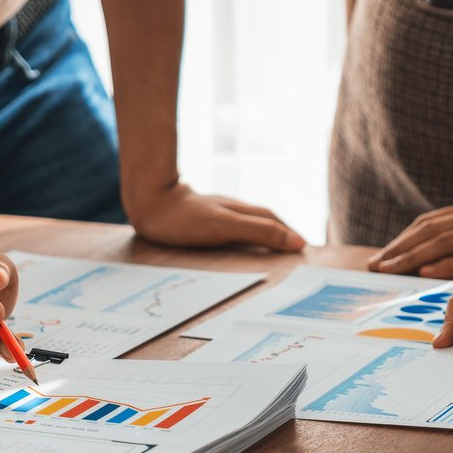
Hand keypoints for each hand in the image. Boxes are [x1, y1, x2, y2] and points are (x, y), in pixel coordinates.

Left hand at [127, 183, 305, 250]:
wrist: (148, 202)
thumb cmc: (185, 219)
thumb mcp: (227, 227)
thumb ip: (260, 233)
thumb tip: (297, 242)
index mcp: (241, 211)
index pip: (274, 221)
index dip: (290, 234)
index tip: (304, 249)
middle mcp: (230, 209)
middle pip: (262, 218)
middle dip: (280, 232)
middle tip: (293, 250)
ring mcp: (214, 211)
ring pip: (245, 221)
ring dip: (261, 233)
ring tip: (269, 248)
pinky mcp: (198, 216)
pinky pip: (226, 225)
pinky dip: (239, 234)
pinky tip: (231, 241)